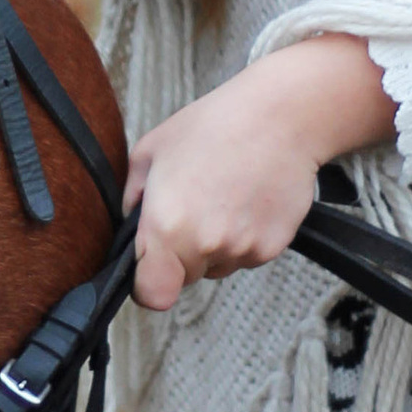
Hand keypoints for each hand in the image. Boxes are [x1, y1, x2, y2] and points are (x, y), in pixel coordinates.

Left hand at [126, 36, 394, 314]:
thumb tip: (131, 227)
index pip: (152, 294)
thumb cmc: (213, 126)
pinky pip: (248, 255)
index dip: (148, 285)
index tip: (152, 268)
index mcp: (167, 226)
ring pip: (219, 266)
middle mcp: (206, 245)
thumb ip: (132, 198)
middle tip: (195, 208)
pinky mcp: (273, 246)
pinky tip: (247, 200)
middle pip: (186, 277)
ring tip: (225, 197)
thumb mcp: (151, 151)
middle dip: (183, 254)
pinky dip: (246, 237)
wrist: (279, 117)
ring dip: (217, 245)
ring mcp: (243, 248)